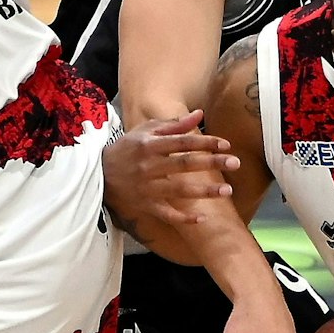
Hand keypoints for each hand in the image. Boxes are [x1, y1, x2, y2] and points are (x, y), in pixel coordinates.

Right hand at [104, 110, 240, 228]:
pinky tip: (202, 218)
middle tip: (236, 163)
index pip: (183, 142)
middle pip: (185, 164)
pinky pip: (166, 213)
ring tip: (227, 191)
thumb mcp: (146, 132)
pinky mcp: (145, 205)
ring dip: (204, 191)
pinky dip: (183, 218)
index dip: (206, 143)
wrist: (97, 174)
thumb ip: (174, 125)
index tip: (226, 145)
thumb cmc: (127, 149)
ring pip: (180, 190)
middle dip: (212, 163)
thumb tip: (199, 113)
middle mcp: (149, 166)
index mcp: (150, 145)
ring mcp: (147, 188)